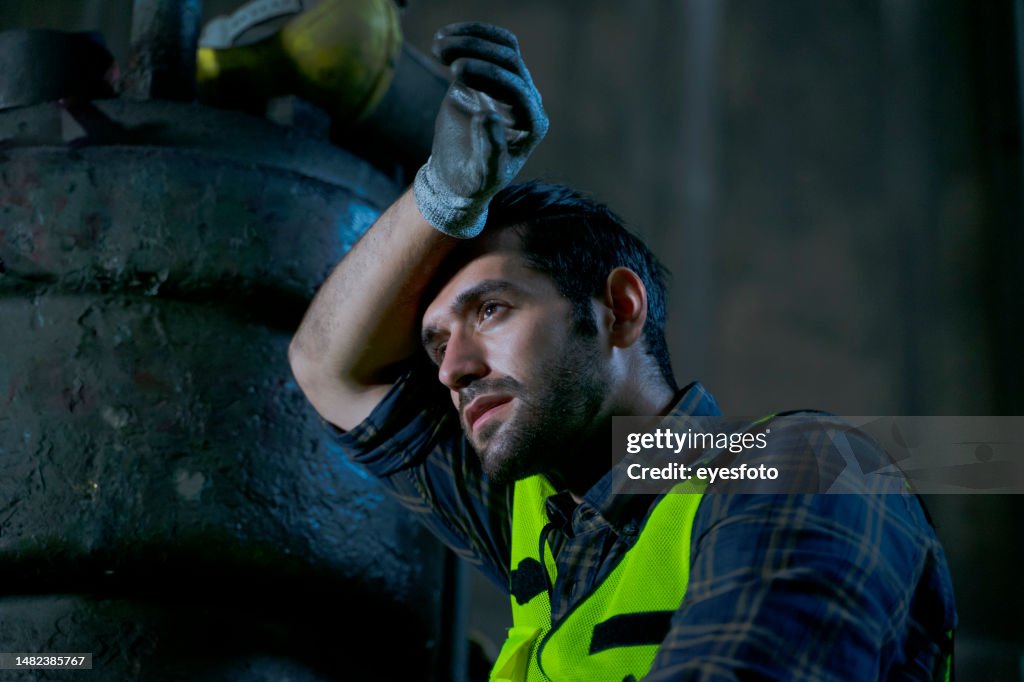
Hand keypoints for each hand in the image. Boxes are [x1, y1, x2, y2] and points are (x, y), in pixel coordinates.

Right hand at [414, 22, 548, 237]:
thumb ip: (490, 150)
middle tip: (443, 55)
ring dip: (471, 40)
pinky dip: (467, 38)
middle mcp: (526, 102)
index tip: (456, 72)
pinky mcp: (488, 77)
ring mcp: (508, 86)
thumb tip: (489, 116)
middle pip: (511, 63)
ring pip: (500, 49)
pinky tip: (441, 39)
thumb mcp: (482, 176)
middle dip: (479, 53)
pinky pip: (486, 47)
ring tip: (438, 43)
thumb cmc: (473, 182)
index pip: (519, 91)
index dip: (491, 77)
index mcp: (532, 125)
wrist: (457, 177)